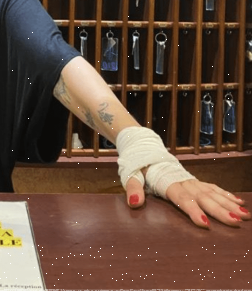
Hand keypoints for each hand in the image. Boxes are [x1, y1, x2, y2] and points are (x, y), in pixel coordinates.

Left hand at [125, 175, 249, 227]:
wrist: (144, 148)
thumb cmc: (137, 165)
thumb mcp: (130, 175)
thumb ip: (133, 188)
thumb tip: (134, 202)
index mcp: (168, 182)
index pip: (182, 199)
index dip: (193, 211)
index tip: (205, 223)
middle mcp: (183, 181)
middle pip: (203, 197)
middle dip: (220, 210)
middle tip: (236, 221)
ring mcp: (190, 180)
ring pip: (212, 193)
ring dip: (228, 204)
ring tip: (244, 215)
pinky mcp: (193, 180)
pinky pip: (212, 187)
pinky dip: (226, 195)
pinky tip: (239, 203)